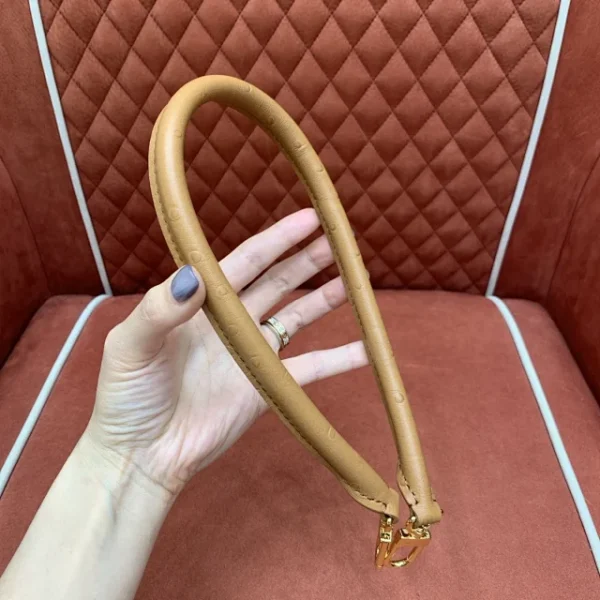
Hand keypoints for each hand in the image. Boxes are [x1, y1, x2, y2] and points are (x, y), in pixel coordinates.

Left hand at [85, 209, 367, 494]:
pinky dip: (338, 359)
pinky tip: (366, 349)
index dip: (277, 240)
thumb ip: (160, 310)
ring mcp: (251, 354)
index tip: (309, 218)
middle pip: (277, 282)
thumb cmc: (127, 398)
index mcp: (200, 304)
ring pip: (296, 317)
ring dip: (323, 298)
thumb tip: (193, 275)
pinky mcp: (265, 388)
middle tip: (337, 240)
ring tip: (353, 279)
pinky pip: (310, 369)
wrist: (142, 455)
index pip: (244, 262)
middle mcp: (231, 323)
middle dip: (306, 260)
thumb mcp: (131, 346)